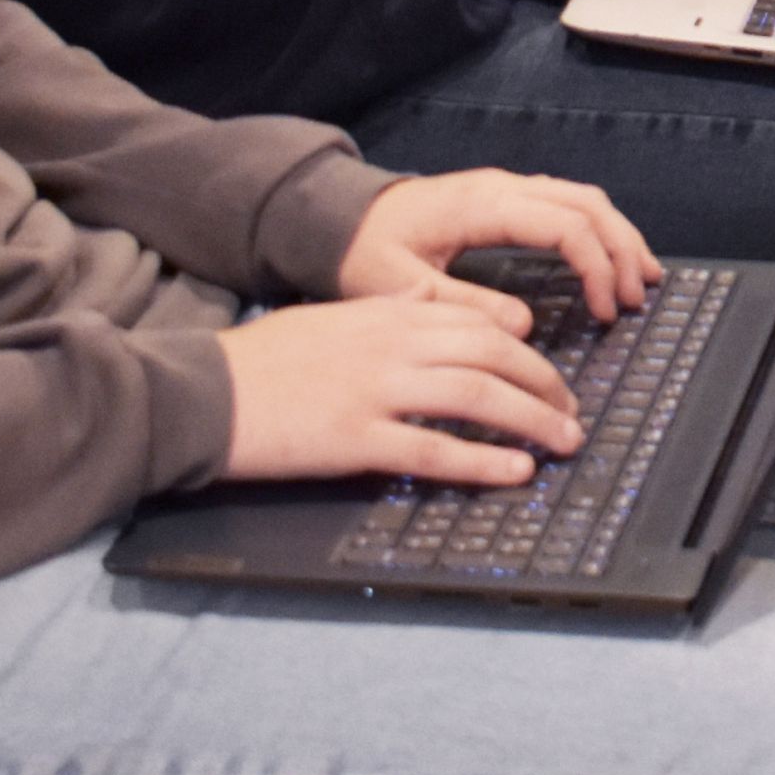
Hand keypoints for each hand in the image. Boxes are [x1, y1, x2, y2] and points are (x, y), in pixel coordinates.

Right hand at [215, 294, 584, 484]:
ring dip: (532, 421)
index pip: (479, 324)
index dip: (526, 352)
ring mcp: (376, 392)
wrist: (203, 392)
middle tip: (571, 413)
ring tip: (563, 443)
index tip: (549, 375)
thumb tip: (421, 303)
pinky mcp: (355, 439)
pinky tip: (515, 471)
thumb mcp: (329, 318)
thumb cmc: (261, 360)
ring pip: (478, 398)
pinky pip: (434, 449)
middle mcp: (392, 346)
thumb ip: (382, 312)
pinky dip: (481, 461)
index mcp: (387, 315)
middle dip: (544, 386)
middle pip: (494, 357)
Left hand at [337, 166, 661, 326]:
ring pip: (585, 197)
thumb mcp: (402, 287)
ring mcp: (507, 186)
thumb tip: (524, 327)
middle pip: (588, 204)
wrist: (336, 218)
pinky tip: (608, 257)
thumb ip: (463, 306)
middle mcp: (503, 186)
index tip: (605, 310)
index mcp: (483, 206)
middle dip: (622, 249)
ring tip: (640, 278)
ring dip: (618, 235)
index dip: (596, 266)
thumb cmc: (362, 252)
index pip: (565, 225)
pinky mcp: (505, 195)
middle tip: (637, 298)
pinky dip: (598, 228)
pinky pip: (568, 201)